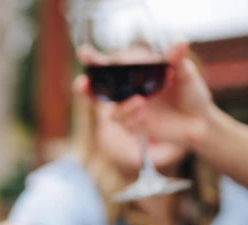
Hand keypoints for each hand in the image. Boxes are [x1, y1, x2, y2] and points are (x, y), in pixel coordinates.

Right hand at [74, 42, 215, 146]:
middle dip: (84, 88)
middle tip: (81, 83)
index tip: (83, 53)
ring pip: (112, 111)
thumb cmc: (190, 94)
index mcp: (133, 75)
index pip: (107, 66)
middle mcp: (126, 92)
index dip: (92, 60)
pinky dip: (133, 116)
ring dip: (123, 106)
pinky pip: (126, 123)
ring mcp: (129, 110)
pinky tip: (145, 114)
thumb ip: (177, 60)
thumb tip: (179, 42)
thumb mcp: (186, 74)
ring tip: (140, 101)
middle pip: (96, 92)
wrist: (201, 121)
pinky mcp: (135, 126)